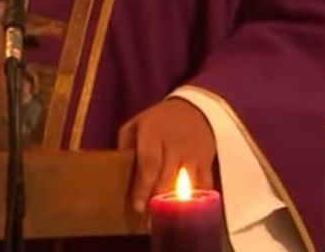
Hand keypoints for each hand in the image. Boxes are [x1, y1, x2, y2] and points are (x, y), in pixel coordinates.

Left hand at [118, 98, 216, 213]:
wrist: (194, 108)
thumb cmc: (159, 120)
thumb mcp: (136, 123)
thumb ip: (125, 143)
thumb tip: (118, 167)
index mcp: (153, 133)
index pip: (149, 163)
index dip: (143, 187)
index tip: (138, 207)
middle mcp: (174, 144)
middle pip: (166, 178)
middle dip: (157, 199)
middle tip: (149, 216)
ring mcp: (192, 153)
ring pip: (184, 184)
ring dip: (175, 202)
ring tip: (166, 216)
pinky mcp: (206, 160)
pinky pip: (203, 184)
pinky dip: (196, 198)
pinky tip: (187, 209)